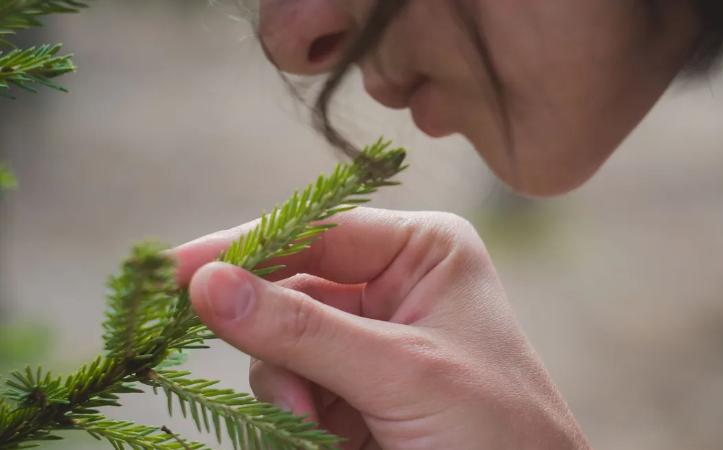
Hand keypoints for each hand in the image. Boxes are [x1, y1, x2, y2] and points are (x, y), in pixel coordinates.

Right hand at [174, 207, 589, 449]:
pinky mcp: (354, 388)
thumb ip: (302, 328)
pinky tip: (332, 439)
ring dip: (289, 392)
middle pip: (290, 289)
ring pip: (281, 345)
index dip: (246, 247)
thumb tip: (206, 282)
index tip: (175, 269)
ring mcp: (370, 338)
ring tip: (329, 430)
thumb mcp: (399, 371)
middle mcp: (393, 283)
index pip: (317, 230)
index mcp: (422, 250)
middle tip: (294, 396)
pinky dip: (293, 417)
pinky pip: (291, 388)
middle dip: (278, 343)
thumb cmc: (493, 430)